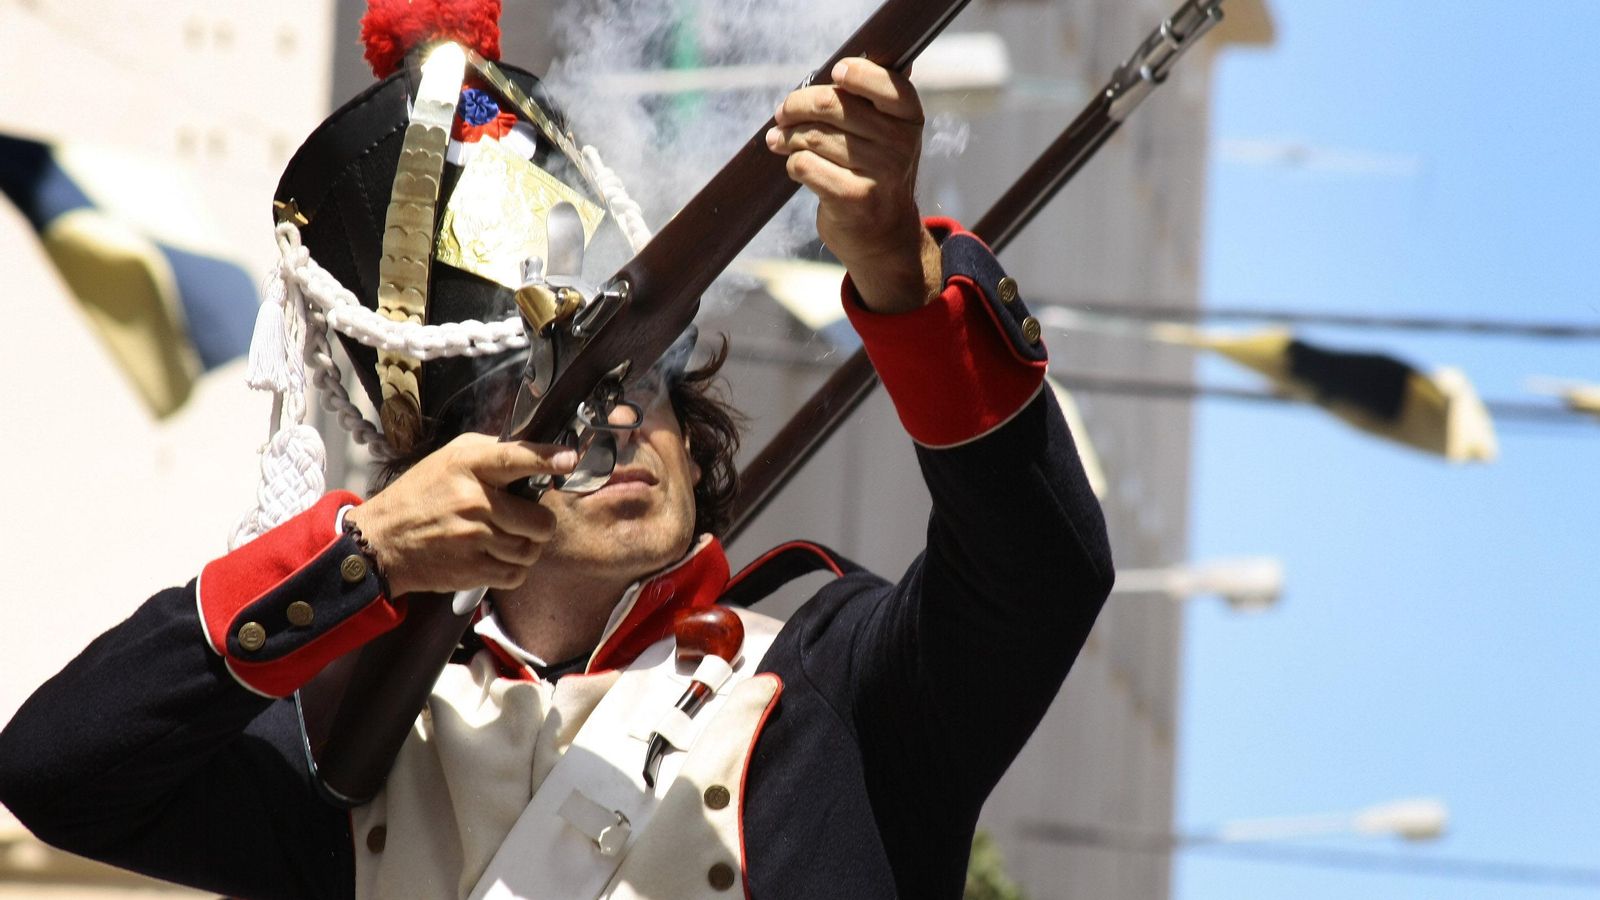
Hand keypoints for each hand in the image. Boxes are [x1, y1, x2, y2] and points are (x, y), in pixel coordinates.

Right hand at [343, 433, 576, 595]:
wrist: (381, 541)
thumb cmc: (420, 495)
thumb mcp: (449, 459)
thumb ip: (492, 453)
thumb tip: (536, 454)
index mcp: (468, 466)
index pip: (514, 458)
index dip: (547, 459)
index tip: (569, 459)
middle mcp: (473, 501)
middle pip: (539, 520)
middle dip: (540, 522)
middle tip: (527, 519)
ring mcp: (473, 538)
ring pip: (531, 550)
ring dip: (527, 547)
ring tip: (507, 538)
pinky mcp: (471, 570)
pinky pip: (516, 574)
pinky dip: (514, 569)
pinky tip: (497, 556)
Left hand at [768, 57, 941, 313]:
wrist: (884, 234)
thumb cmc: (874, 171)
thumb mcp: (885, 133)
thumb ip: (867, 100)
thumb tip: (841, 67)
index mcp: (909, 117)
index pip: (883, 82)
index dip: (856, 72)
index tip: (835, 72)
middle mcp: (901, 143)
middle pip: (832, 105)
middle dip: (796, 106)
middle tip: (782, 113)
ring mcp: (880, 172)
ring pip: (813, 136)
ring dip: (787, 137)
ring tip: (778, 139)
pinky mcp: (855, 198)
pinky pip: (805, 166)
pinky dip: (793, 163)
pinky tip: (794, 165)